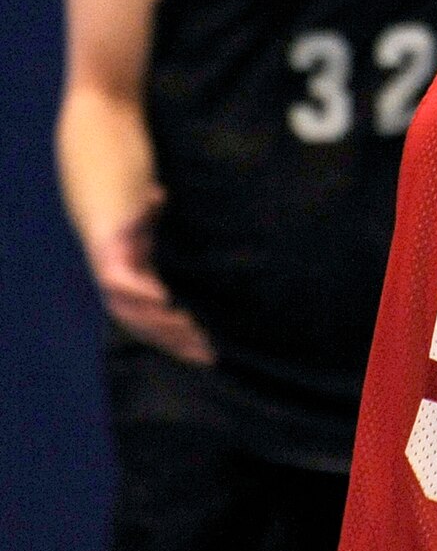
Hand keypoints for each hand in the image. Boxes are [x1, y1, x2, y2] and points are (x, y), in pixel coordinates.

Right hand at [89, 190, 214, 365]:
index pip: (121, 283)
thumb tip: (158, 195)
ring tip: (208, 352)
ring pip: (149, 332)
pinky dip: (179, 346)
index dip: (140, 291)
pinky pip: (158, 335)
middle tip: (197, 331)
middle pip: (137, 315)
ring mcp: (127, 307)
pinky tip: (203, 355)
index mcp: (113, 265)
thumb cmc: (133, 222)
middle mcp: (117, 292)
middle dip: (166, 325)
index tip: (163, 297)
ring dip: (177, 343)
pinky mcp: (141, 316)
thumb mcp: (139, 213)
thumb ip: (148, 207)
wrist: (117, 236)